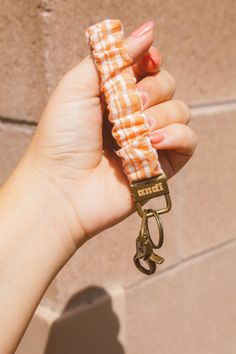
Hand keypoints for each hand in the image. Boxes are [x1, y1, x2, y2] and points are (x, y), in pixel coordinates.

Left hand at [16, 21, 196, 252]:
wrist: (62, 188)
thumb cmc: (62, 137)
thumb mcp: (77, 85)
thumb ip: (113, 56)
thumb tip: (148, 31)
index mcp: (115, 95)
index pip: (148, 67)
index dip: (151, 61)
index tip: (147, 61)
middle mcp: (135, 115)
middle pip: (168, 85)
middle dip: (152, 91)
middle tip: (130, 105)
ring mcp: (150, 140)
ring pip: (181, 111)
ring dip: (159, 116)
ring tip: (135, 131)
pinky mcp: (162, 164)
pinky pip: (189, 140)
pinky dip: (176, 137)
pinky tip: (152, 143)